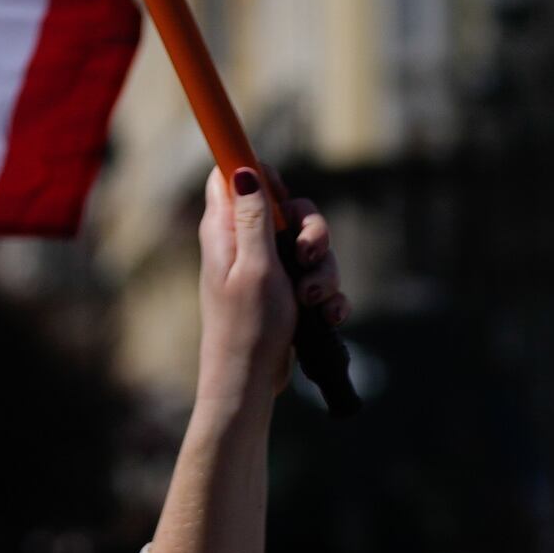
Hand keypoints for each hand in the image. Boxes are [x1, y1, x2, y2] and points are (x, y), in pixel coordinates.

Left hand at [189, 172, 336, 421]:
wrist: (250, 384)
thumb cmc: (247, 328)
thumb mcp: (255, 267)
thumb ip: (253, 218)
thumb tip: (243, 168)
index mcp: (226, 230)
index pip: (233, 175)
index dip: (263, 175)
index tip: (282, 196)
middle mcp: (245, 244)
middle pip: (288, 209)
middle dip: (311, 231)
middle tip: (307, 257)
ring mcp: (267, 269)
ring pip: (309, 246)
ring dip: (322, 271)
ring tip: (313, 300)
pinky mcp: (285, 293)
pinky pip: (316, 279)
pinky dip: (327, 296)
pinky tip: (327, 315)